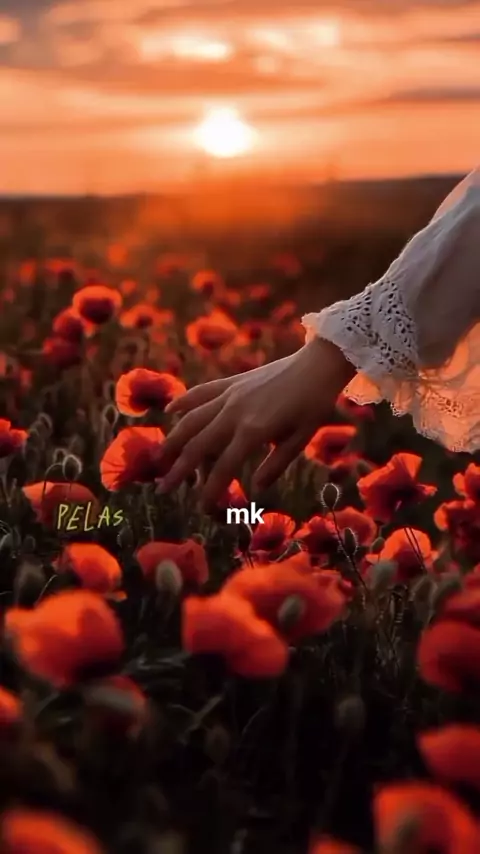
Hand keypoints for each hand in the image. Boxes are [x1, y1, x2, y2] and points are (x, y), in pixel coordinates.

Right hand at [157, 337, 354, 505]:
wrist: (317, 364)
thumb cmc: (314, 404)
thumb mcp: (301, 439)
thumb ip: (276, 464)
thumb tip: (257, 488)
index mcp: (254, 431)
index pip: (224, 468)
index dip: (211, 491)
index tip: (201, 508)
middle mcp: (235, 412)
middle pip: (198, 445)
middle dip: (179, 469)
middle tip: (163, 489)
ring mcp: (230, 394)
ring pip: (192, 419)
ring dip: (173, 440)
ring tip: (159, 458)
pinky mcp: (231, 382)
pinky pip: (201, 393)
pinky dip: (184, 402)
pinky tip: (170, 411)